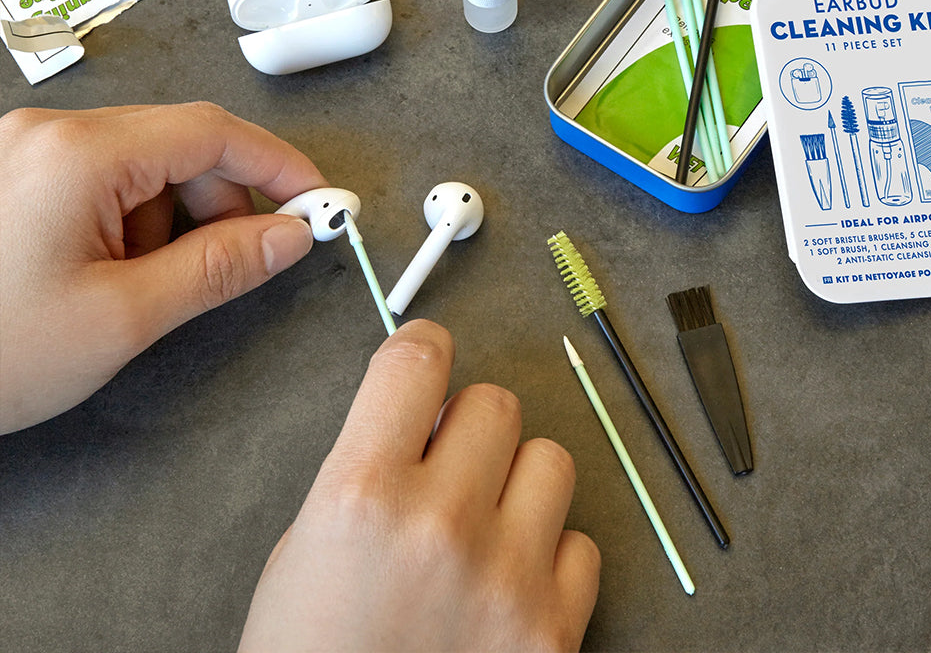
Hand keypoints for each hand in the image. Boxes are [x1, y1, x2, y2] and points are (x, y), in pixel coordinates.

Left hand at [0, 102, 326, 433]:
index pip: (210, 132)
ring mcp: (29, 149)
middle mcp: (51, 133)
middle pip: (180, 143)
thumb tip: (289, 236)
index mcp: (79, 154)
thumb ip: (219, 268)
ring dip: (173, 217)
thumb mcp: (123, 317)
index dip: (277, 164)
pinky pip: (106, 176)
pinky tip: (110, 270)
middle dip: (222, 201)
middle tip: (243, 259)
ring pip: (145, 162)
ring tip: (143, 283)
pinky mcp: (20, 172)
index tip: (318, 200)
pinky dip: (133, 219)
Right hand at [239, 319, 600, 651]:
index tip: (428, 357)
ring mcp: (505, 579)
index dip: (423, 348)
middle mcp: (439, 526)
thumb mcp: (305, 547)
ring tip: (487, 526)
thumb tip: (425, 420)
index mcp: (361, 495)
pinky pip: (583, 546)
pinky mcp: (553, 632)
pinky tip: (511, 585)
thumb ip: (368, 468)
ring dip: (519, 481)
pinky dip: (552, 556)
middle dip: (470, 425)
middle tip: (450, 466)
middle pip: (494, 402)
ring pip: (552, 460)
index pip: (416, 361)